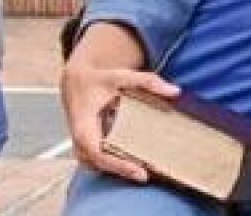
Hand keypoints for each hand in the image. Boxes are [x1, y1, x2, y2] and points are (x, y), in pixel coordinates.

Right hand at [61, 28, 178, 181]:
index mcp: (83, 127)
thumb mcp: (121, 76)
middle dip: (124, 172)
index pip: (99, 155)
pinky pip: (101, 163)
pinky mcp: (88, 149)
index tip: (141, 173)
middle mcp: (80, 142)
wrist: (75, 82)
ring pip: (101, 167)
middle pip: (102, 166)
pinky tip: (138, 162)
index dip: (120, 166)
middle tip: (151, 174)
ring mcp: (82, 148)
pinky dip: (116, 165)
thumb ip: (148, 81)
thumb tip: (175, 91)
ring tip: (147, 170)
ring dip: (121, 170)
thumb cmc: (96, 80)